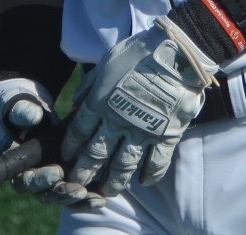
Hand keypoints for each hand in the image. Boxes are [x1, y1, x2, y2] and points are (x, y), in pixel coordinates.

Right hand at [0, 78, 102, 208]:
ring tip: (95, 197)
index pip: (25, 181)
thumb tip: (33, 115)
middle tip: (80, 190)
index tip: (57, 171)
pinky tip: (101, 198)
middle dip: (64, 193)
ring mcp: (49, 180)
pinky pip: (75, 194)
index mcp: (16, 164)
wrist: (32, 109)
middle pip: (46, 194)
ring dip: (79, 200)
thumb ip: (24, 112)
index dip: (40, 180)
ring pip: (62, 197)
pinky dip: (88, 198)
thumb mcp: (20, 106)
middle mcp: (32, 177)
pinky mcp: (65, 178)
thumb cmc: (22, 107)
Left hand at [61, 18, 216, 195]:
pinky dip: (150, 174)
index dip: (71, 147)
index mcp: (100, 102)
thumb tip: (77, 102)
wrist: (177, 53)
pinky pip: (156, 162)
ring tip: (106, 193)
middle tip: (77, 185)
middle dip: (84, 172)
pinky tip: (144, 182)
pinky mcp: (165, 136)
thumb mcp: (108, 61)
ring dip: (113, 182)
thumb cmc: (141, 51)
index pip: (78, 132)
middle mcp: (117, 122)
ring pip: (123, 166)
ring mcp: (142, 132)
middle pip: (95, 155)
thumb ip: (91, 84)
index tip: (68, 157)